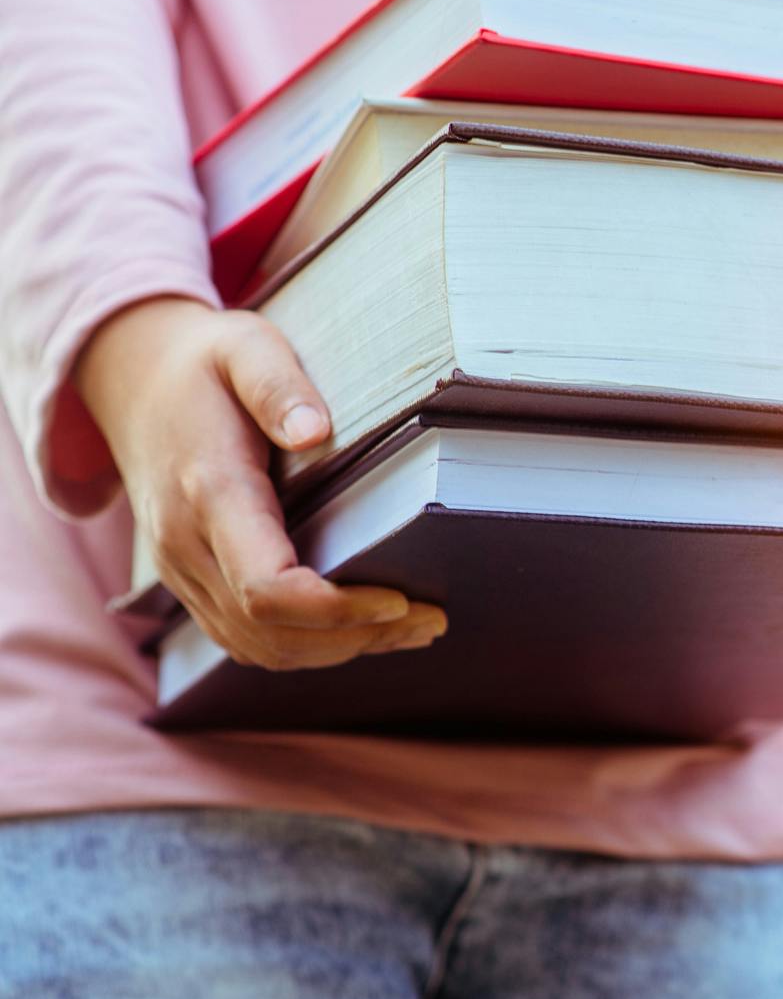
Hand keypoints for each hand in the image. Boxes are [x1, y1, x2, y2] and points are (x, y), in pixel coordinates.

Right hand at [76, 296, 445, 669]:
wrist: (134, 382)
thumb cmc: (204, 364)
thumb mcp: (245, 347)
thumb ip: (277, 386)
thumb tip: (314, 431)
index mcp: (210, 491)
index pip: (266, 587)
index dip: (334, 609)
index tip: (400, 599)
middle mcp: (187, 545)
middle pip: (269, 632)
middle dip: (355, 638)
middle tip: (432, 621)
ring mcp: (184, 570)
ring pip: (256, 647)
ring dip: (337, 652)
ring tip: (413, 631)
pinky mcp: (192, 580)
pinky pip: (244, 638)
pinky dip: (306, 648)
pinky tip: (363, 632)